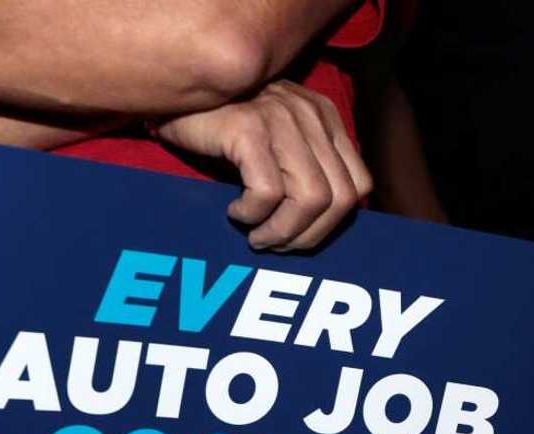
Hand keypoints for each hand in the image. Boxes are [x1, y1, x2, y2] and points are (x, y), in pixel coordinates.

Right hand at [156, 80, 372, 250]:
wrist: (176, 89)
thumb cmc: (222, 126)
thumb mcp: (276, 139)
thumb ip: (303, 166)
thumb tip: (319, 223)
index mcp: (325, 117)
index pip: (358, 185)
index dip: (331, 224)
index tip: (297, 236)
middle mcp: (310, 115)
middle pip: (339, 199)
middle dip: (307, 236)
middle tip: (274, 243)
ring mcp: (282, 118)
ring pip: (309, 199)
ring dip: (281, 231)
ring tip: (255, 235)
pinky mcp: (249, 128)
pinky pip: (267, 191)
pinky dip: (252, 214)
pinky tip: (235, 211)